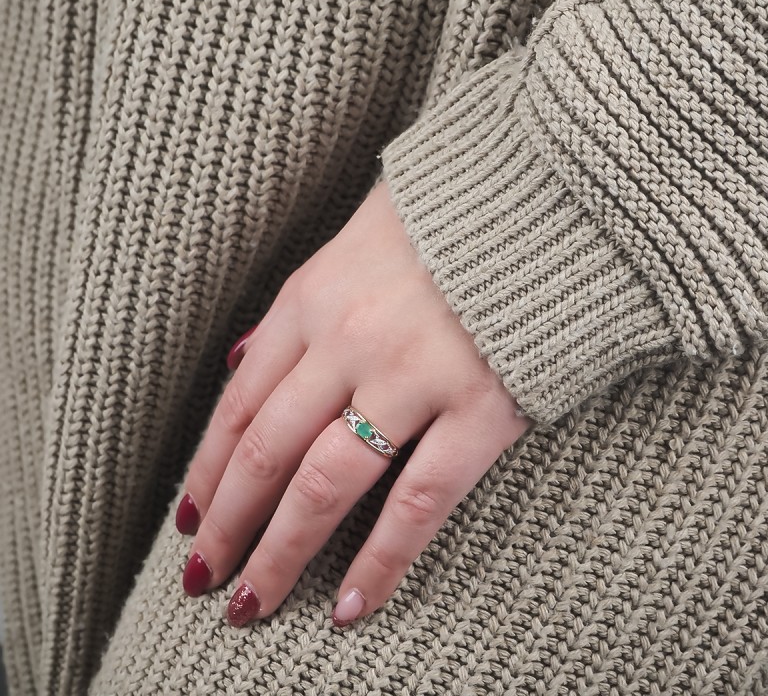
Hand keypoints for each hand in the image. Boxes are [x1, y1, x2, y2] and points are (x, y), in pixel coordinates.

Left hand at [176, 178, 529, 627]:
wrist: (547, 193)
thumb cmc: (446, 217)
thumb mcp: (352, 241)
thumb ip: (298, 306)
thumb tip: (242, 357)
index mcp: (314, 297)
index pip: (241, 402)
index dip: (208, 469)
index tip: (191, 517)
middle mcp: (348, 340)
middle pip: (267, 452)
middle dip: (228, 523)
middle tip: (205, 577)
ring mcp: (413, 376)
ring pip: (326, 485)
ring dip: (280, 553)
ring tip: (251, 605)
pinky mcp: (481, 408)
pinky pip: (419, 501)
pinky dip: (380, 561)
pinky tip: (351, 605)